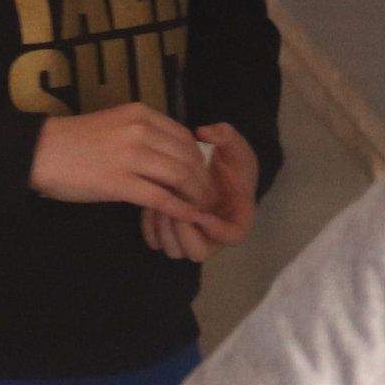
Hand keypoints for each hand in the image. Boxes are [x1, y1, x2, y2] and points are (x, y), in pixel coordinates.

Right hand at [33, 104, 218, 222]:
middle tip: (209, 199)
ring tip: (201, 209)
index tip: (203, 177)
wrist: (40, 151)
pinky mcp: (119, 182)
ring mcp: (130, 155)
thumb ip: (142, 134)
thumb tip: (169, 155)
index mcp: (140, 114)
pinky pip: (159, 198)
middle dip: (203, 181)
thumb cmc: (74, 141)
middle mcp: (139, 130)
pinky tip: (188, 218)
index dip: (200, 160)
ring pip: (179, 176)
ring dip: (196, 196)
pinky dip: (179, 209)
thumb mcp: (114, 124)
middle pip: (188, 157)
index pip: (184, 137)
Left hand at [139, 123, 260, 262]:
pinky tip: (147, 206)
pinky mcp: (173, 231)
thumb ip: (224, 137)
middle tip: (169, 209)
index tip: (201, 210)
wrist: (211, 166)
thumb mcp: (232, 144)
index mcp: (237, 217)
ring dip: (165, 230)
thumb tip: (204, 132)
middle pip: (198, 252)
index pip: (233, 235)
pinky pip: (159, 242)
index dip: (217, 228)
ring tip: (155, 204)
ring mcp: (192, 235)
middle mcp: (214, 234)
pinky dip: (152, 229)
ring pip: (175, 250)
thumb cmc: (228, 159)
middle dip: (183, 231)